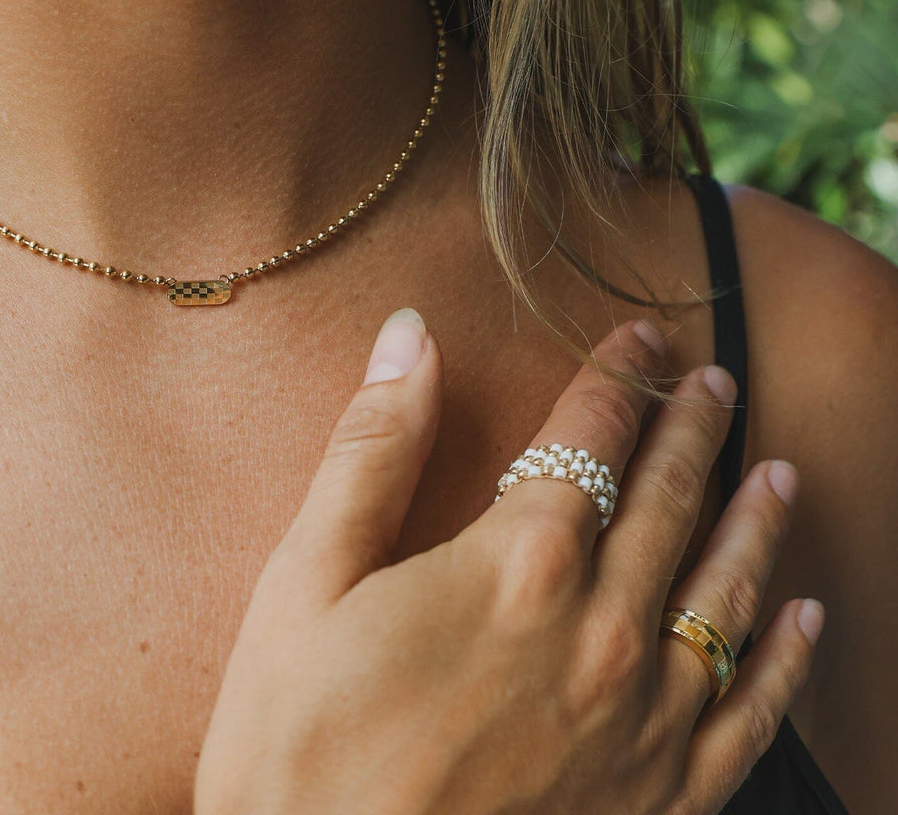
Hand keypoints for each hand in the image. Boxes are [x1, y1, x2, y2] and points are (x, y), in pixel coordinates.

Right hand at [194, 310, 821, 814]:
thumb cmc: (298, 749)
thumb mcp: (302, 582)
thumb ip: (371, 450)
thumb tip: (409, 336)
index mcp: (516, 564)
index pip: (591, 437)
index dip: (619, 377)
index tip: (642, 338)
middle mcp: (598, 630)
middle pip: (667, 499)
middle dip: (694, 430)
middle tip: (717, 383)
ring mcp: (638, 721)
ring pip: (725, 593)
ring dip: (755, 524)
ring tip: (777, 473)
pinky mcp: (654, 803)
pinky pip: (748, 717)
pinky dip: (785, 661)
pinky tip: (805, 620)